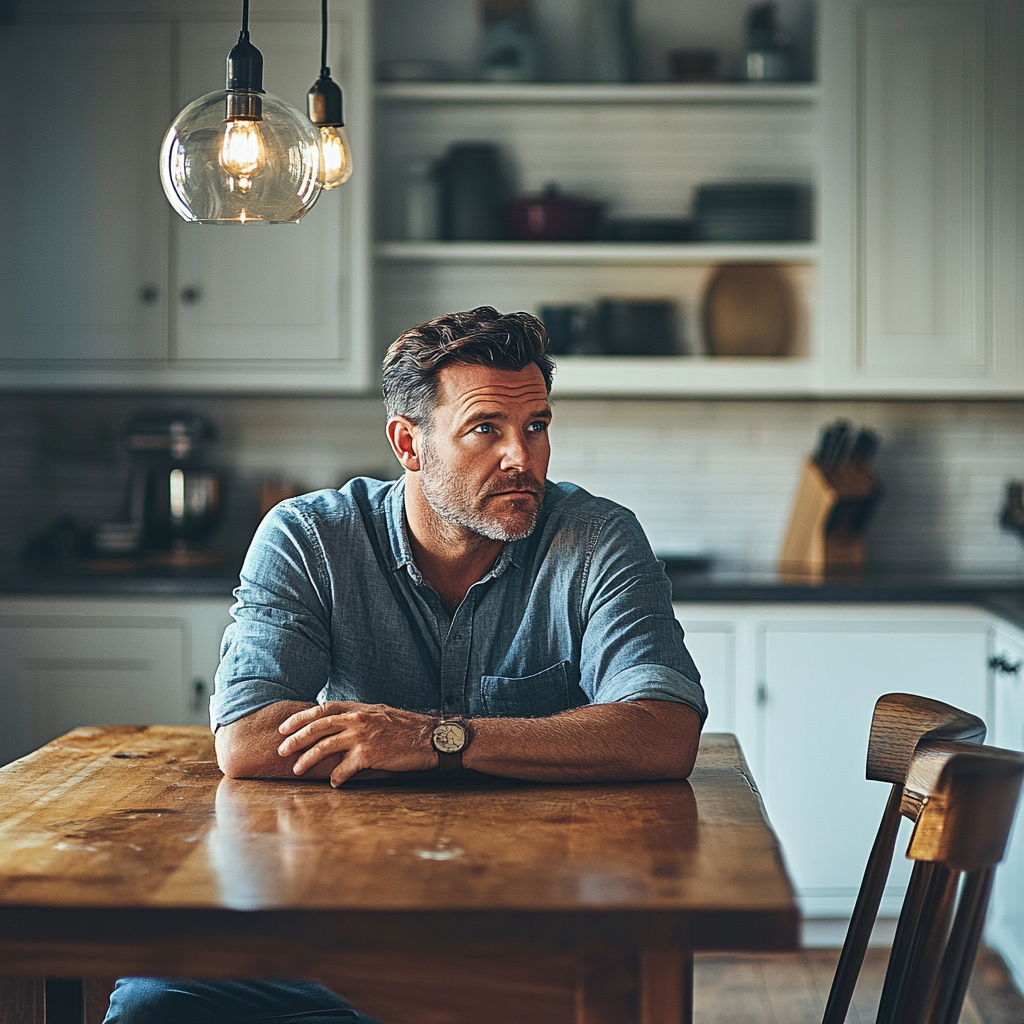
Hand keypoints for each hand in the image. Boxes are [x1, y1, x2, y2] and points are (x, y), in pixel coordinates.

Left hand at [277, 702, 437, 786]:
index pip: (322, 709)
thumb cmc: (407, 729)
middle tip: (282, 750)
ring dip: (308, 759)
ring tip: (297, 769)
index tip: (284, 728)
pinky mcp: (370, 755)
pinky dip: (337, 777)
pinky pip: (344, 769)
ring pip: (325, 746)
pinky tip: (335, 783)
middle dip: (296, 738)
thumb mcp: (380, 715)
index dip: (300, 718)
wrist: (431, 738)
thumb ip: (360, 717)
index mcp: (359, 709)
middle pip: (318, 726)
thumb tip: (340, 725)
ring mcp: (363, 736)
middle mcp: (358, 719)